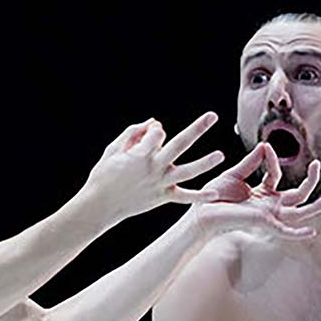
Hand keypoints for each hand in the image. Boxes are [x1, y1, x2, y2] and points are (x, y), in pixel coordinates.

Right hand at [81, 112, 224, 223]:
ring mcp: (160, 183)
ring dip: (205, 163)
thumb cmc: (104, 175)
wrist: (100, 205)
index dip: (155, 130)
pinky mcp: (162, 197)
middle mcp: (154, 167)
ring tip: (221, 155)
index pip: (158, 132)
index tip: (150, 131)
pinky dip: (198, 197)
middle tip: (212, 116)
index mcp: (140, 153)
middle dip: (197, 128)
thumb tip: (154, 122)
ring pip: (187, 172)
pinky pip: (184, 197)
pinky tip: (214, 194)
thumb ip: (133, 133)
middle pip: (179, 144)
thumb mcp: (113, 149)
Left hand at [191, 142, 320, 239]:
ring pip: (299, 212)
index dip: (273, 160)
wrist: (201, 212)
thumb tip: (265, 146)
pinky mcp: (264, 224)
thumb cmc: (214, 197)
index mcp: (261, 194)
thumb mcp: (234, 175)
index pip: (276, 175)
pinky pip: (285, 231)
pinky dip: (298, 233)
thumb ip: (251, 162)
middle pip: (298, 194)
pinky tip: (312, 231)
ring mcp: (268, 215)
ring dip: (315, 207)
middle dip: (311, 180)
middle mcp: (268, 205)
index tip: (265, 148)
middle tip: (318, 164)